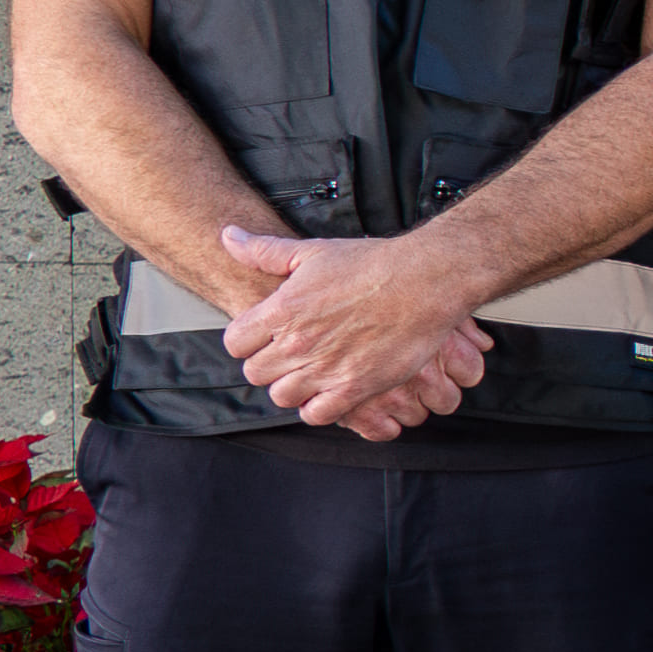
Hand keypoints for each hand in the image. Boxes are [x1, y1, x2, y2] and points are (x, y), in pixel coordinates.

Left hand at [218, 228, 494, 437]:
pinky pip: (317, 414)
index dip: (247, 342)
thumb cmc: (373, 264)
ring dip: (293, 387)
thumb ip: (264, 250)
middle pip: (255, 374)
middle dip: (269, 366)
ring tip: (310, 374)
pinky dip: (319, 407)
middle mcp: (298, 343)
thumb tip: (228, 236)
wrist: (424, 280)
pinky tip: (329, 391)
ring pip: (282, 396)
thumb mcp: (312, 251)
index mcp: (282, 310)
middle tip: (290, 357)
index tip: (264, 338)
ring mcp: (325, 368)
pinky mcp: (354, 387)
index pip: (235, 343)